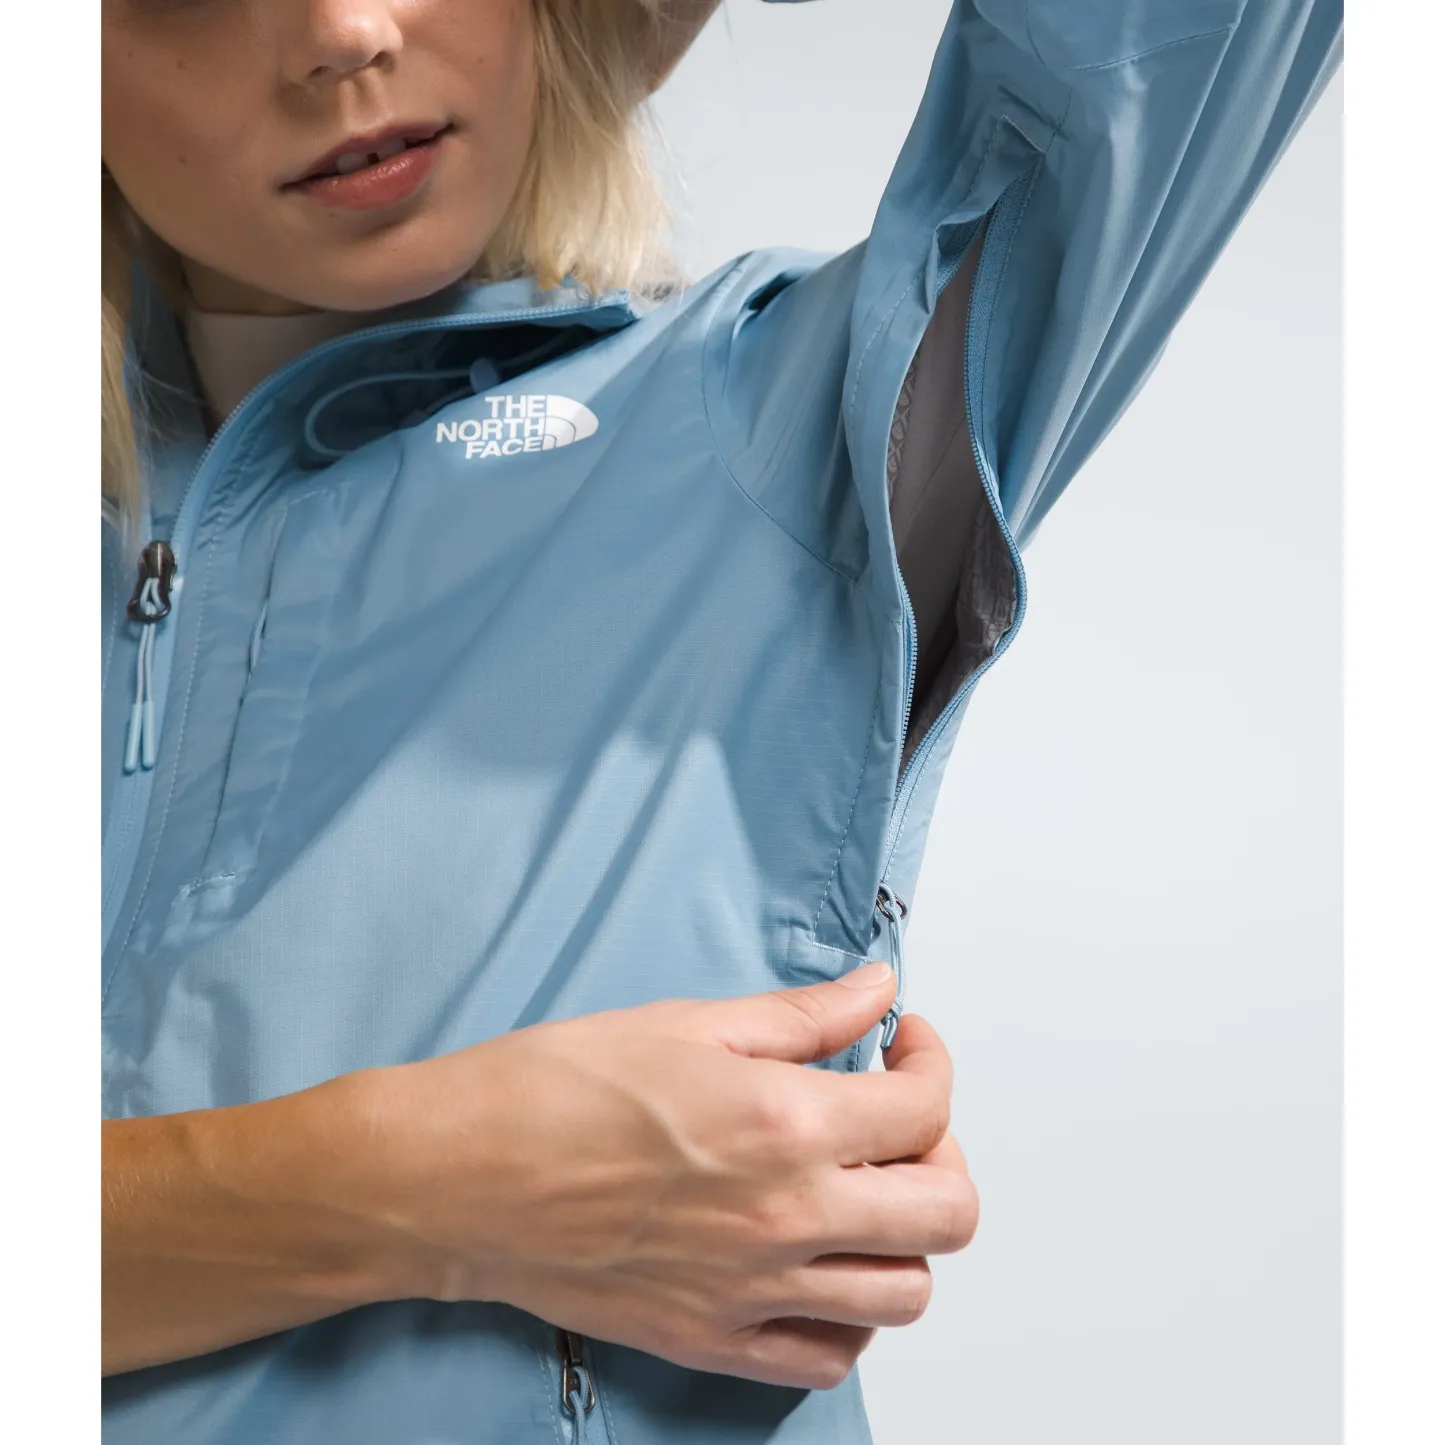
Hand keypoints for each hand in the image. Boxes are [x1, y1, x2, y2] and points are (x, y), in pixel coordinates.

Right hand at [352, 965, 977, 1388]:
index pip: (925, 1106)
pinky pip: (830, 1357)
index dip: (931, 1061)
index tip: (904, 1042)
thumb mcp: (685, 1023)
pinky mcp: (713, 1339)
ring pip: (905, 1294)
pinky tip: (818, 1262)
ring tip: (864, 1188)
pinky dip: (849, 1314)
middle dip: (944, 1152)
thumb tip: (875, 990)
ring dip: (907, 1235)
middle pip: (947, 1212)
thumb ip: (800, 1015)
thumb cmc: (551, 1090)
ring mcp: (753, 1291)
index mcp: (783, 1123)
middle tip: (899, 1116)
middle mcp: (784, 1216)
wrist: (457, 1177)